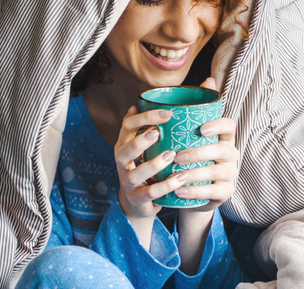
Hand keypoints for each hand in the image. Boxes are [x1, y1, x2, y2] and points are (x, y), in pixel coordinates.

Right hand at [114, 107, 188, 221]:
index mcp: (124, 144)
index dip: (145, 117)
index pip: (128, 126)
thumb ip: (147, 125)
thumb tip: (145, 99)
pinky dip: (166, 185)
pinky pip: (150, 192)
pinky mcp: (137, 198)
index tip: (168, 113)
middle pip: (125, 149)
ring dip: (154, 163)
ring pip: (136, 172)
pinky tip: (180, 178)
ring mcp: (128, 181)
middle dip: (141, 140)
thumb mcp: (144, 147)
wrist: (137, 204)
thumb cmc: (145, 168)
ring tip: (171, 155)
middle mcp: (122, 161)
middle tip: (158, 132)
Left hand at [173, 77, 238, 273]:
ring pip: (218, 173)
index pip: (229, 126)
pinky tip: (179, 191)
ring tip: (176, 175)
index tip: (200, 129)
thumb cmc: (191, 157)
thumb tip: (207, 79)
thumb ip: (196, 110)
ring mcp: (230, 175)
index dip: (218, 125)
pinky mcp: (226, 193)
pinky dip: (195, 192)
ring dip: (196, 174)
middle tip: (178, 156)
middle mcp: (231, 154)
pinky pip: (214, 192)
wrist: (190, 190)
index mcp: (224, 137)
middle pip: (223, 151)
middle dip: (201, 153)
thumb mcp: (191, 135)